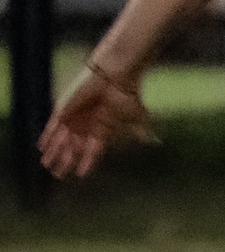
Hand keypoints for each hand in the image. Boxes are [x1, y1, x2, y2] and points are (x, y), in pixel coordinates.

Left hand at [40, 65, 154, 179]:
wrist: (115, 76)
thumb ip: (141, 130)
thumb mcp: (136, 116)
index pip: (92, 150)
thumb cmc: (127, 95)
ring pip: (61, 140)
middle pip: (74, 148)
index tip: (81, 175)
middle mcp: (86, 126)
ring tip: (47, 165)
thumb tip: (155, 141)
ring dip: (54, 153)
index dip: (87, 162)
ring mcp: (74, 119)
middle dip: (66, 161)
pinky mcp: (63, 110)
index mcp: (102, 128)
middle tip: (58, 175)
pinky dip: (47, 137)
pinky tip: (42, 148)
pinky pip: (52, 127)